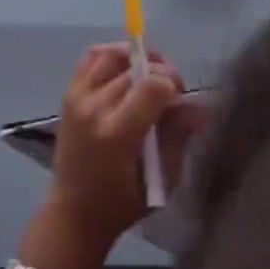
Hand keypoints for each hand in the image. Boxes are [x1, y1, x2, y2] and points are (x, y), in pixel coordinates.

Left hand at [45, 43, 188, 253]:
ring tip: (150, 76)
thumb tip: (201, 105)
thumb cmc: (121, 205)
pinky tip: (126, 71)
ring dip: (137, 58)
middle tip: (171, 94)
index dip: (173, 85)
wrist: (74, 213)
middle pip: (135, 67)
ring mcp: (77, 97)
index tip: (180, 102)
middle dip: (161, 73)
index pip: (152, 85)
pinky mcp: (68, 94)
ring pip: (112, 54)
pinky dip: (112, 55)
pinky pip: (91, 57)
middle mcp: (94, 108)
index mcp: (117, 133)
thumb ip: (178, 137)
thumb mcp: (160, 181)